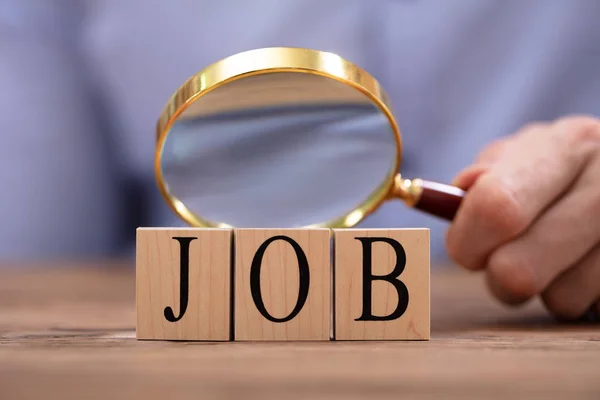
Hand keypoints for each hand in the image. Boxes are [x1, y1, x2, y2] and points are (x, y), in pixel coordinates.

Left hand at [446, 116, 599, 320]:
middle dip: (498, 277)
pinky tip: (589, 266)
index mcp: (568, 145)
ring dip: (547, 289)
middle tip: (503, 264)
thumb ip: (487, 176)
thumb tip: (464, 191)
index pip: (496, 208)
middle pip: (518, 270)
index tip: (465, 249)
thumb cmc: (561, 171)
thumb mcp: (525, 156)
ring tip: (561, 257)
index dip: (467, 241)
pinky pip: (592, 310)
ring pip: (559, 300)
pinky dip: (582, 296)